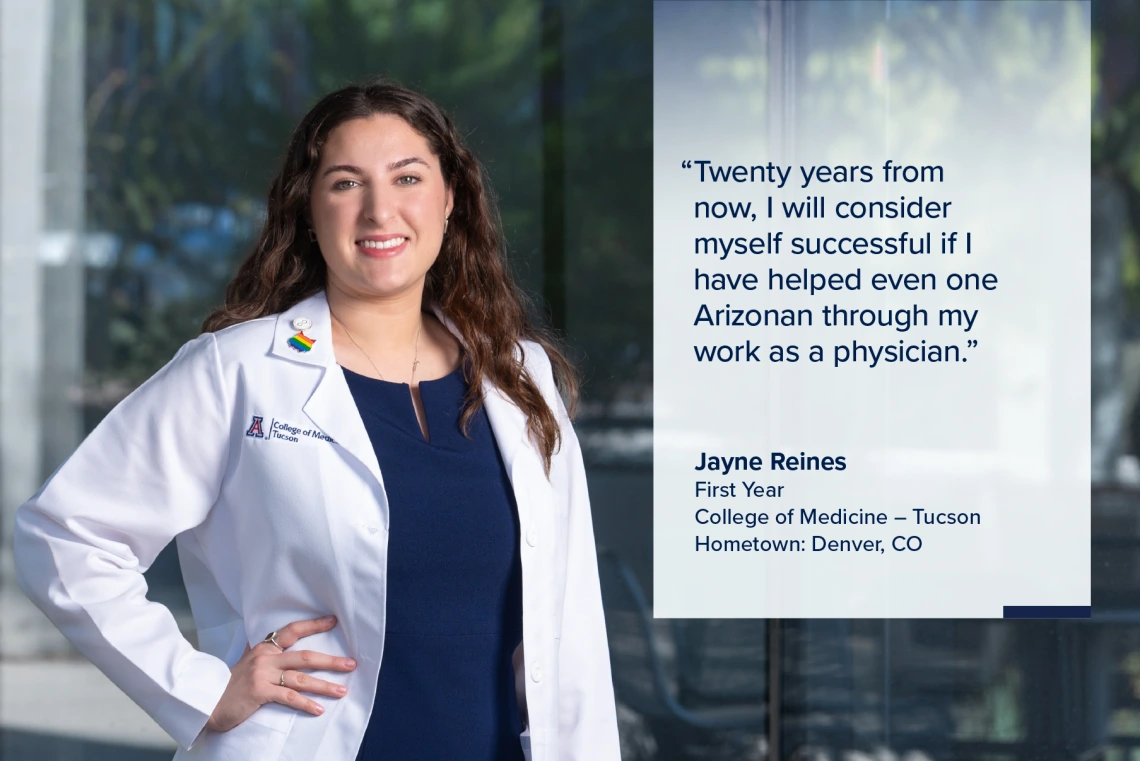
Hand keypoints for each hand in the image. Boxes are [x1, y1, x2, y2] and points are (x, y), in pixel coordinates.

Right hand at [205, 615, 356, 732]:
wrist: (207, 704)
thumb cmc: (228, 685)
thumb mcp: (245, 662)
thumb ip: (261, 652)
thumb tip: (275, 641)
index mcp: (263, 648)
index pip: (292, 631)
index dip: (314, 625)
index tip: (334, 621)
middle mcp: (265, 658)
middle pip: (304, 656)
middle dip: (330, 661)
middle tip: (351, 664)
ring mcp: (262, 675)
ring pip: (301, 678)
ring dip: (324, 685)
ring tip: (342, 690)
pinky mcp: (259, 692)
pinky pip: (288, 697)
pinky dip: (305, 704)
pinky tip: (319, 709)